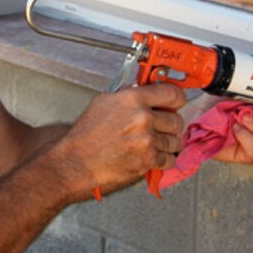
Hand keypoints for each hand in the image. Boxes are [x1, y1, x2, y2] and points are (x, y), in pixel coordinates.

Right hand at [56, 82, 186, 198]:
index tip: (175, 102)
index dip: (176, 98)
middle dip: (169, 124)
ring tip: (150, 143)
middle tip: (159, 127)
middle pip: (176, 120)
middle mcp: (142, 118)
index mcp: (133, 99)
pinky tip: (149, 154)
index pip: (172, 93)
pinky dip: (162, 159)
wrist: (76, 161)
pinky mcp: (148, 160)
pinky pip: (170, 159)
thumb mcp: (103, 102)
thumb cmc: (86, 135)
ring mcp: (147, 140)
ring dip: (166, 143)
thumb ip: (129, 95)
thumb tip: (145, 90)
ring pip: (175, 141)